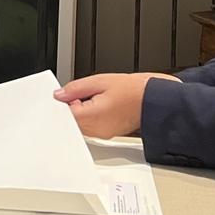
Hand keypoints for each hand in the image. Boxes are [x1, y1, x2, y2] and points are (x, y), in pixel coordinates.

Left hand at [53, 72, 179, 138]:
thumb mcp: (101, 81)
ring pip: (80, 125)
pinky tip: (98, 103)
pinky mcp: (108, 133)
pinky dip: (89, 116)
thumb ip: (76, 88)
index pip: (64, 116)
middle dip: (70, 108)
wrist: (155, 100)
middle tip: (78, 93)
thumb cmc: (134, 90)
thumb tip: (59, 94)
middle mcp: (97, 130)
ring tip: (93, 96)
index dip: (60, 105)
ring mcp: (103, 133)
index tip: (61, 95)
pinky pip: (90, 126)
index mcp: (93, 116)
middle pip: (71, 122)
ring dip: (79, 112)